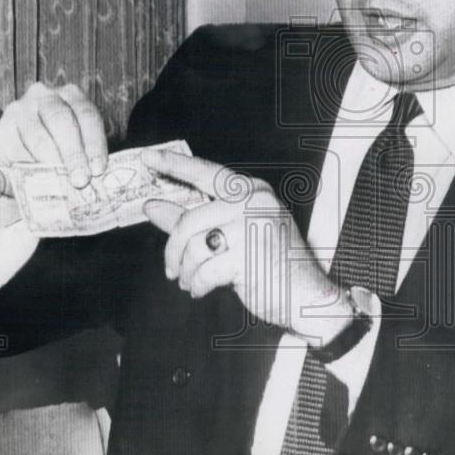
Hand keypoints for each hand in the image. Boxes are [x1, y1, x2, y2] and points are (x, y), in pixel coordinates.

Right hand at [0, 82, 107, 234]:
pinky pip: (17, 151)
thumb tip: (97, 179)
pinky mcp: (0, 131)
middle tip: (81, 180)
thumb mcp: (75, 152)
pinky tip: (38, 181)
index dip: (95, 144)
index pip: (87, 115)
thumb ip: (86, 159)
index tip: (98, 170)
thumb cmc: (55, 158)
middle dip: (74, 153)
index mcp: (71, 97)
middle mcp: (45, 96)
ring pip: (39, 137)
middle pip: (63, 121)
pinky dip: (30, 168)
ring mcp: (19, 110)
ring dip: (53, 163)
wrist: (17, 172)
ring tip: (62, 184)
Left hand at [142, 149, 352, 344]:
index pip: (206, 172)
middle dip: (173, 249)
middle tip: (171, 268)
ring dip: (186, 271)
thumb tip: (152, 206)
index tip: (147, 158)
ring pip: (194, 247)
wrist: (307, 296)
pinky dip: (197, 284)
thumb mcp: (232, 234)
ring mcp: (253, 227)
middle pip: (190, 220)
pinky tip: (202, 289)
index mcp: (252, 191)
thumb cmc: (271, 264)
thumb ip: (192, 218)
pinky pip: (205, 270)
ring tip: (191, 281)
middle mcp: (254, 202)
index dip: (174, 164)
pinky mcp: (248, 256)